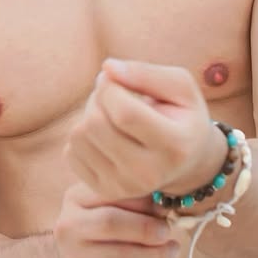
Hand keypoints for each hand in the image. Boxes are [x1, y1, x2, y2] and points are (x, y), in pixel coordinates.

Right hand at [54, 180, 183, 257]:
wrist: (86, 250)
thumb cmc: (105, 219)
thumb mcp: (111, 202)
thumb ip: (132, 198)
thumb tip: (163, 201)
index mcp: (74, 198)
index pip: (109, 192)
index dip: (140, 199)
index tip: (165, 203)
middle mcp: (67, 226)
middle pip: (109, 223)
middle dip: (144, 227)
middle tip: (168, 230)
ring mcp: (73, 256)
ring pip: (116, 256)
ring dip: (150, 255)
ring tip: (172, 250)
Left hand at [65, 59, 224, 200]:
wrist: (186, 162)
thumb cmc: (182, 114)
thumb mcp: (180, 86)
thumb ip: (145, 72)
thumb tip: (107, 68)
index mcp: (174, 146)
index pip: (124, 112)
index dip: (110, 87)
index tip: (115, 77)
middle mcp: (149, 173)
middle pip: (96, 125)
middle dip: (98, 97)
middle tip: (111, 91)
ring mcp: (125, 186)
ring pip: (78, 137)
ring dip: (88, 113)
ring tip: (109, 110)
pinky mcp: (105, 190)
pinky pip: (70, 153)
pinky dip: (82, 134)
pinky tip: (103, 131)